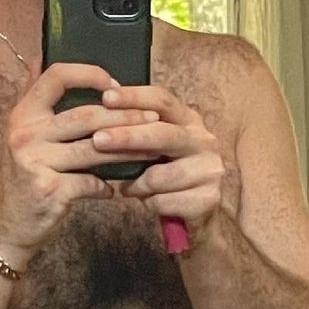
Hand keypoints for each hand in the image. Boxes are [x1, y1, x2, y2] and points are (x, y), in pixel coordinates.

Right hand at [0, 64, 161, 263]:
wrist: (1, 227)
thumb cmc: (19, 179)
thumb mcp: (18, 134)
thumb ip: (33, 98)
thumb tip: (42, 56)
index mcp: (22, 114)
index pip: (57, 77)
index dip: (90, 74)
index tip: (115, 85)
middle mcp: (25, 133)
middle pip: (86, 114)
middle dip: (125, 116)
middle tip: (153, 118)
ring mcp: (36, 161)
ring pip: (95, 149)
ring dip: (129, 149)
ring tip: (152, 149)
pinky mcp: (49, 190)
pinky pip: (90, 182)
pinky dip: (107, 185)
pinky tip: (117, 187)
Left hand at [94, 85, 224, 238]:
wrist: (199, 211)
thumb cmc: (169, 171)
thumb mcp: (157, 146)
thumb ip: (138, 129)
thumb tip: (99, 112)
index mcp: (189, 120)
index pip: (162, 100)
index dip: (134, 97)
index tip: (106, 98)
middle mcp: (203, 140)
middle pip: (162, 134)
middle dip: (128, 136)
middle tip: (98, 140)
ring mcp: (210, 169)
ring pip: (158, 176)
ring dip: (135, 184)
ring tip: (126, 188)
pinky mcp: (209, 198)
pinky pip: (163, 201)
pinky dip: (148, 203)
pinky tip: (147, 202)